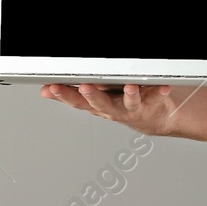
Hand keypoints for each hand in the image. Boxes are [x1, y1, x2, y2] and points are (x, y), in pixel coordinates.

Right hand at [39, 83, 180, 135]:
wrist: (154, 119)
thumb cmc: (121, 106)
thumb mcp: (92, 102)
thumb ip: (70, 96)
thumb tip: (45, 91)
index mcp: (97, 106)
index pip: (76, 101)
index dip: (63, 95)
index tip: (51, 87)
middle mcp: (113, 109)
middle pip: (100, 103)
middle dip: (92, 95)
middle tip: (84, 86)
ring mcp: (132, 108)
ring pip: (129, 103)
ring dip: (130, 95)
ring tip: (130, 87)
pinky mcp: (150, 104)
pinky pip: (155, 97)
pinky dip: (158, 92)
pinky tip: (161, 86)